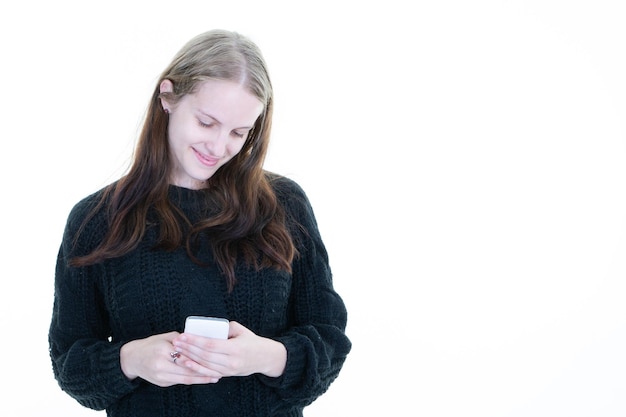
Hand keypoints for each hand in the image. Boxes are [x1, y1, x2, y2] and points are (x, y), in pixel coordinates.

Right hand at [120, 331, 220, 386]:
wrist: (132, 358)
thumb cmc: (151, 344)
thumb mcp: (165, 337)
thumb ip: (181, 340)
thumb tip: (199, 342)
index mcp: (163, 349)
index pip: (186, 355)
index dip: (201, 358)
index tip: (214, 358)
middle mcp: (161, 364)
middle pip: (187, 369)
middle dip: (204, 371)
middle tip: (219, 371)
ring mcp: (161, 375)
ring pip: (185, 378)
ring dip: (201, 379)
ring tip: (215, 377)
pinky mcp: (161, 383)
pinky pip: (180, 382)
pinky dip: (192, 380)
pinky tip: (202, 379)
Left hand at [171, 321, 286, 378]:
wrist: (265, 358)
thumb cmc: (252, 341)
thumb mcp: (241, 330)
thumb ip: (225, 328)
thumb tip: (210, 327)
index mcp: (235, 348)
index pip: (210, 344)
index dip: (195, 341)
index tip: (184, 335)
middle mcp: (231, 361)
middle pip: (205, 355)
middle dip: (188, 348)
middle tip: (176, 341)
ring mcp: (228, 370)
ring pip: (205, 365)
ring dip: (189, 358)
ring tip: (177, 351)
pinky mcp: (226, 374)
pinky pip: (208, 372)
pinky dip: (196, 367)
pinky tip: (186, 363)